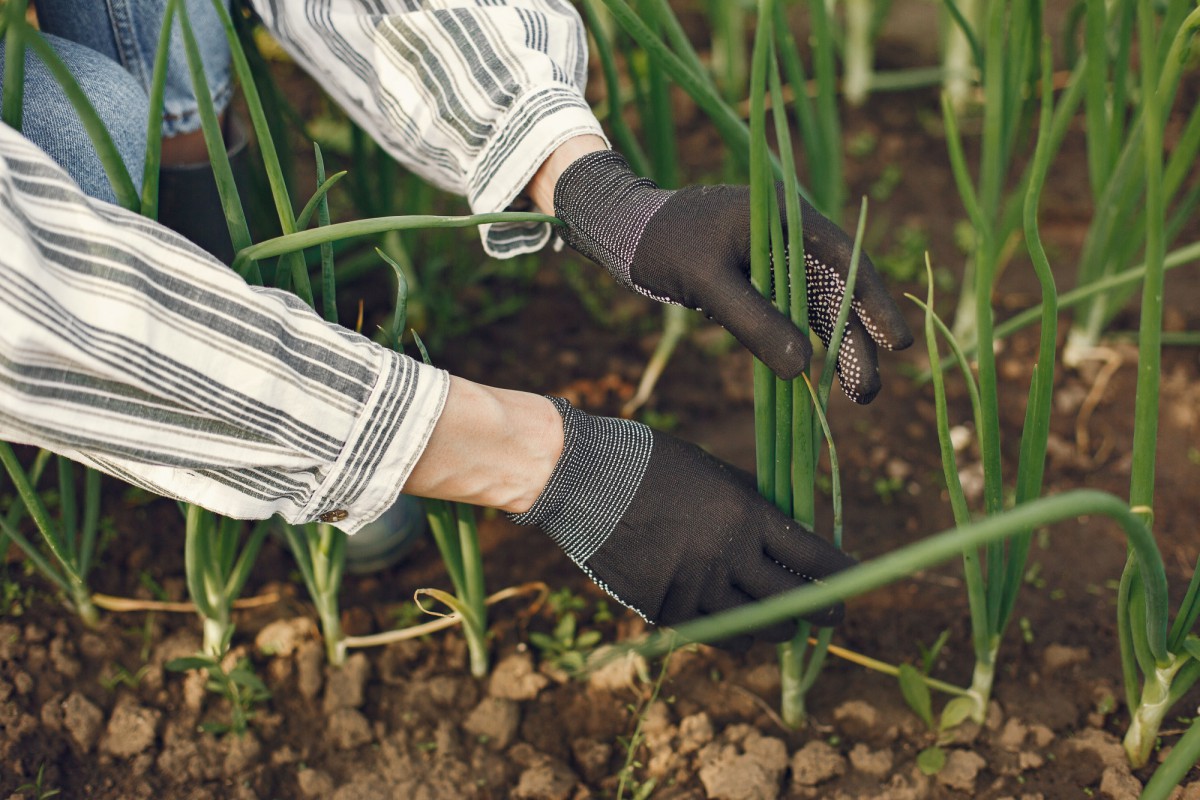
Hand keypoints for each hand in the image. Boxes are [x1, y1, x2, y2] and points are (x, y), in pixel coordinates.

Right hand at [508, 398, 855, 646]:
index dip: (842, 575)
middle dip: (821, 611)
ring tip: (781, 622)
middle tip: (833, 615)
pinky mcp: (663, 609)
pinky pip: (713, 635)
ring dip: (776, 627)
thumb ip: (752, 504)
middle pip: (794, 602)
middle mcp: (728, 556)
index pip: (814, 557)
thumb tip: (791, 528)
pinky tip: (738, 629)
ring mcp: (695, 587)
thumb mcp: (714, 473)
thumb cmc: (651, 464)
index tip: (855, 581)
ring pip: (756, 628)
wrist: (584, 479)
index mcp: (746, 515)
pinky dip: (732, 634)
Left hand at [553, 150, 912, 401]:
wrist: (626, 230)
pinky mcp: (759, 279)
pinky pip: (792, 314)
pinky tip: (818, 377)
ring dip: (836, 348)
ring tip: (855, 394)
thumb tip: (803, 368)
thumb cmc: (664, 245)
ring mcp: (776, 258)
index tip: (896, 344)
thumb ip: (754, 321)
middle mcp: (790, 236)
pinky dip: (805, 342)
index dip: (874, 303)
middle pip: (837, 291)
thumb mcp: (708, 283)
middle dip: (857, 342)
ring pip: (818, 308)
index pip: (846, 260)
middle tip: (868, 392)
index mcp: (787, 218)